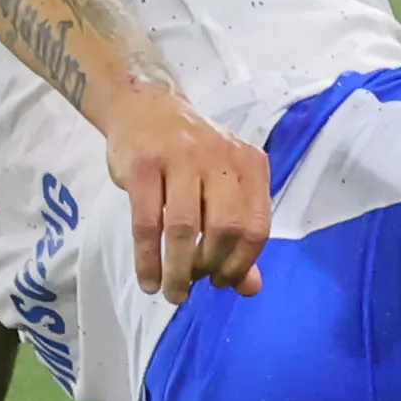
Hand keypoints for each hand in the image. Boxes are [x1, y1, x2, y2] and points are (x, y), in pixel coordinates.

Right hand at [108, 85, 269, 299]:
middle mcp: (219, 158)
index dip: (242, 263)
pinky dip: (148, 260)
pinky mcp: (143, 165)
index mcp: (249, 163)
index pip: (258, 226)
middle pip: (225, 228)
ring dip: (178, 271)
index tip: (223, 282)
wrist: (144, 107)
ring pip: (184, 228)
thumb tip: (251, 287)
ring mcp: (180, 158)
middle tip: (194, 285)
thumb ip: (240, 234)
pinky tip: (148, 279)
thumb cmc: (189, 155)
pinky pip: (146, 224)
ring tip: (171, 293)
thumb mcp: (223, 185)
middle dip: (210, 267)